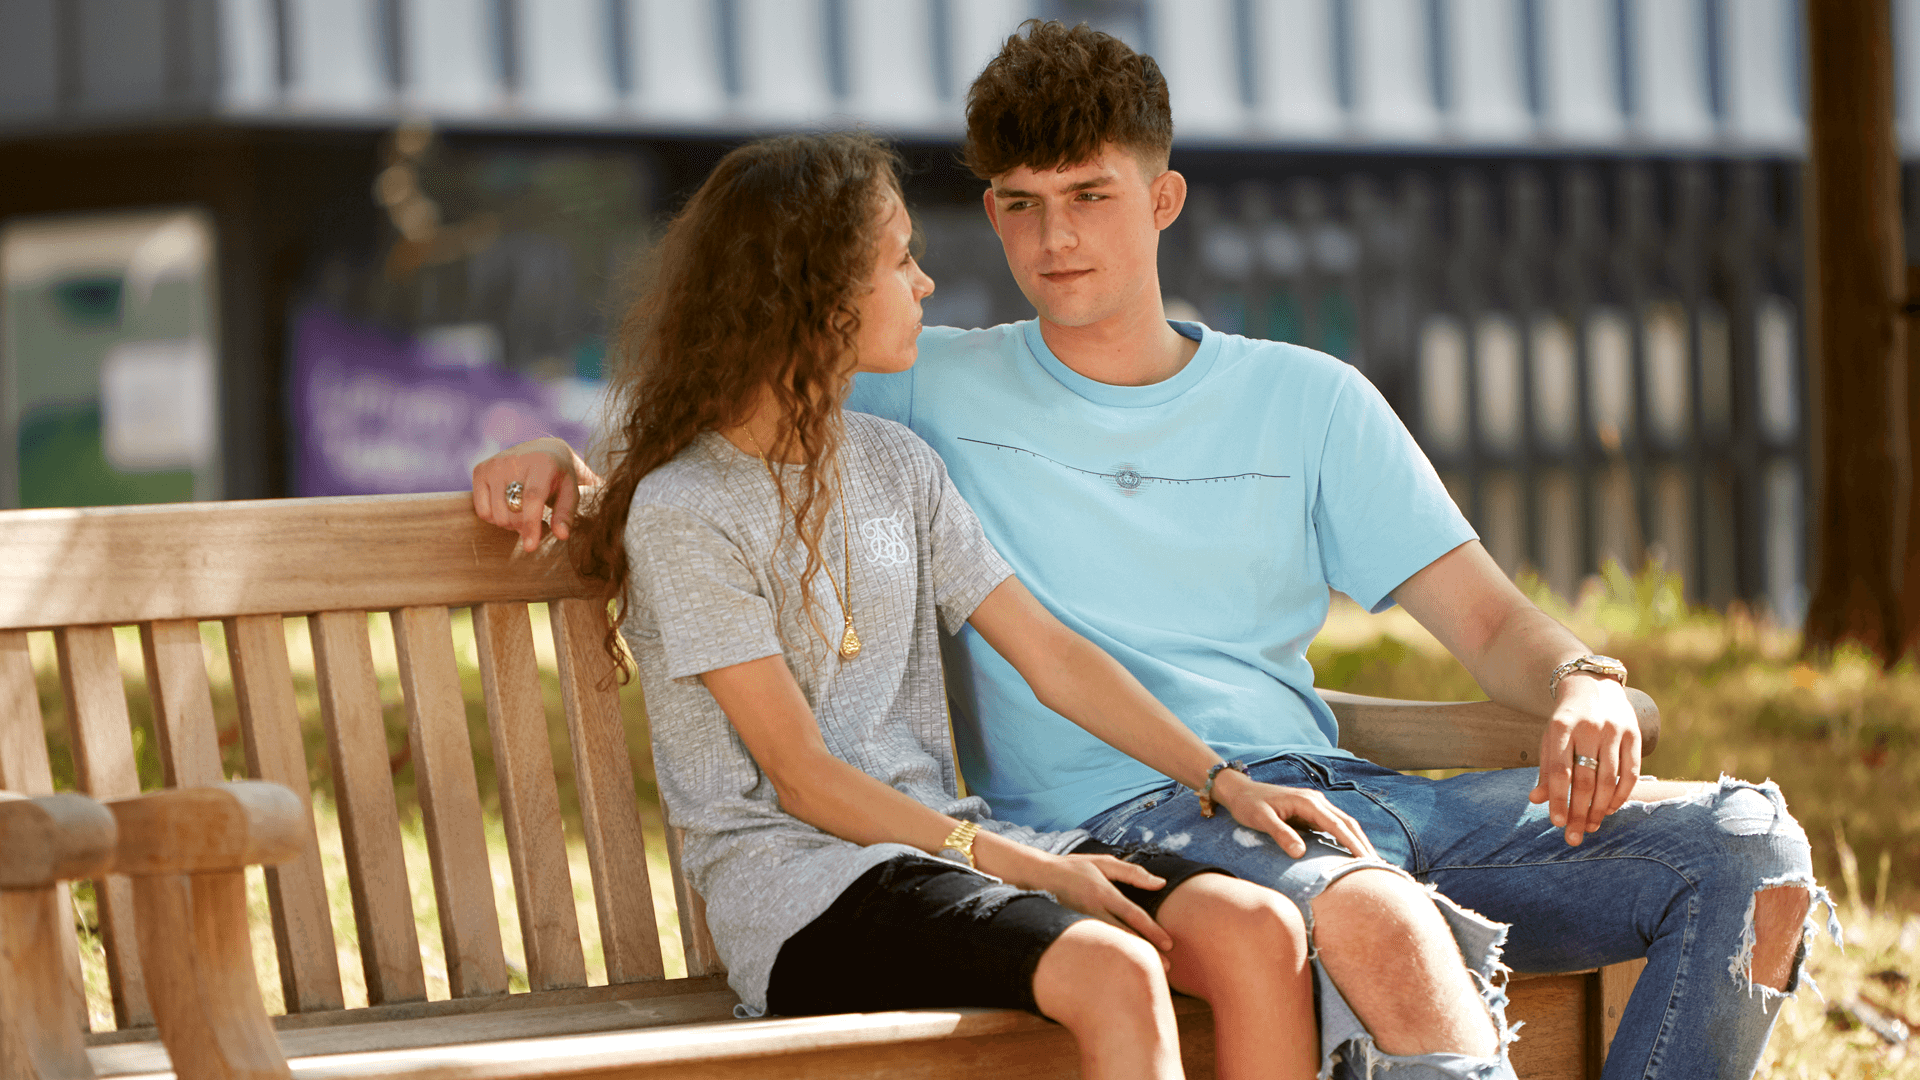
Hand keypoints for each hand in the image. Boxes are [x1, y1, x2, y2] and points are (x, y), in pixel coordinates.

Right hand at [471, 438, 600, 551]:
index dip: (531, 524)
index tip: (530, 547)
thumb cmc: (559, 477)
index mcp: (542, 463)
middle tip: (537, 523)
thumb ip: (566, 513)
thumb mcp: (570, 492)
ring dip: (510, 524)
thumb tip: (561, 535)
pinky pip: (482, 511)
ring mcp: (494, 464)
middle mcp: (514, 460)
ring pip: (496, 514)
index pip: (532, 497)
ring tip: (523, 514)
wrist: (542, 450)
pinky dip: (494, 518)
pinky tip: (507, 509)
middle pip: (512, 511)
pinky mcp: (480, 470)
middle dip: (524, 526)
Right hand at [987, 844, 1173, 951]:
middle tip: (1167, 968)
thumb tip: (1160, 882)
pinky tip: (1121, 967)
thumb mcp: (1103, 863)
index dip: (1152, 930)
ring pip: (1110, 944)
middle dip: (1146, 951)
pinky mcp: (1072, 931)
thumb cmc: (1074, 868)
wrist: (1037, 876)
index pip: (1133, 914)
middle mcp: (1092, 909)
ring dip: (1129, 958)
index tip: (1169, 943)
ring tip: (1146, 972)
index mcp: (1103, 892)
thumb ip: (1132, 873)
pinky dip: (1110, 957)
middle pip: (1124, 935)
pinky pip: (1095, 946)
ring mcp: (1081, 922)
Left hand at [1212, 771, 1377, 859]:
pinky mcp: (1311, 812)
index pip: (1338, 825)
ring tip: (1370, 863)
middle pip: (1348, 823)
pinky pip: (1334, 826)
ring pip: (1344, 824)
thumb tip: (1300, 853)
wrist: (1238, 791)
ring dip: (1357, 841)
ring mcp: (1315, 805)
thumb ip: (1280, 834)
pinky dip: (1346, 838)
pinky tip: (1350, 853)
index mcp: (1308, 802)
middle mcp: (1316, 801)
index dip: (1353, 843)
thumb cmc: (1248, 805)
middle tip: (1377, 867)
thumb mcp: (1261, 819)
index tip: (1367, 861)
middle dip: (1363, 844)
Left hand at [1528, 675, 1641, 845]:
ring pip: (1608, 779)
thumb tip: (1536, 800)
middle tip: (1574, 837)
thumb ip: (1546, 769)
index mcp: (1562, 727)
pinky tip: (1610, 809)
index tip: (1557, 824)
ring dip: (1600, 808)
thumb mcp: (1551, 739)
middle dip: (1579, 812)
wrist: (1593, 685)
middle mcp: (1589, 728)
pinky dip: (1621, 795)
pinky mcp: (1634, 734)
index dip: (1558, 799)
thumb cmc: (1567, 721)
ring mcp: (1614, 730)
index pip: (1560, 771)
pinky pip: (1631, 772)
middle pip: (1585, 779)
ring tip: (1590, 826)